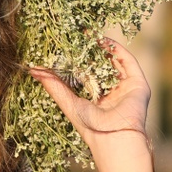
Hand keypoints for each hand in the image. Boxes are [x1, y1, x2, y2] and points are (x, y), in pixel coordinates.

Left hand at [26, 36, 150, 148]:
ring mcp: (127, 88)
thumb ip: (53, 86)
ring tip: (91, 34)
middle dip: (91, 50)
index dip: (79, 59)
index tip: (68, 43)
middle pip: (102, 65)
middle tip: (80, 34)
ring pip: (115, 62)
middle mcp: (113, 92)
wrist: (112, 138)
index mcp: (97, 98)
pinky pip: (129, 63)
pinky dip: (118, 51)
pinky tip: (106, 41)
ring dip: (104, 48)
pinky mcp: (139, 85)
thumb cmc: (89, 126)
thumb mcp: (68, 102)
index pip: (88, 73)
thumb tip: (33, 70)